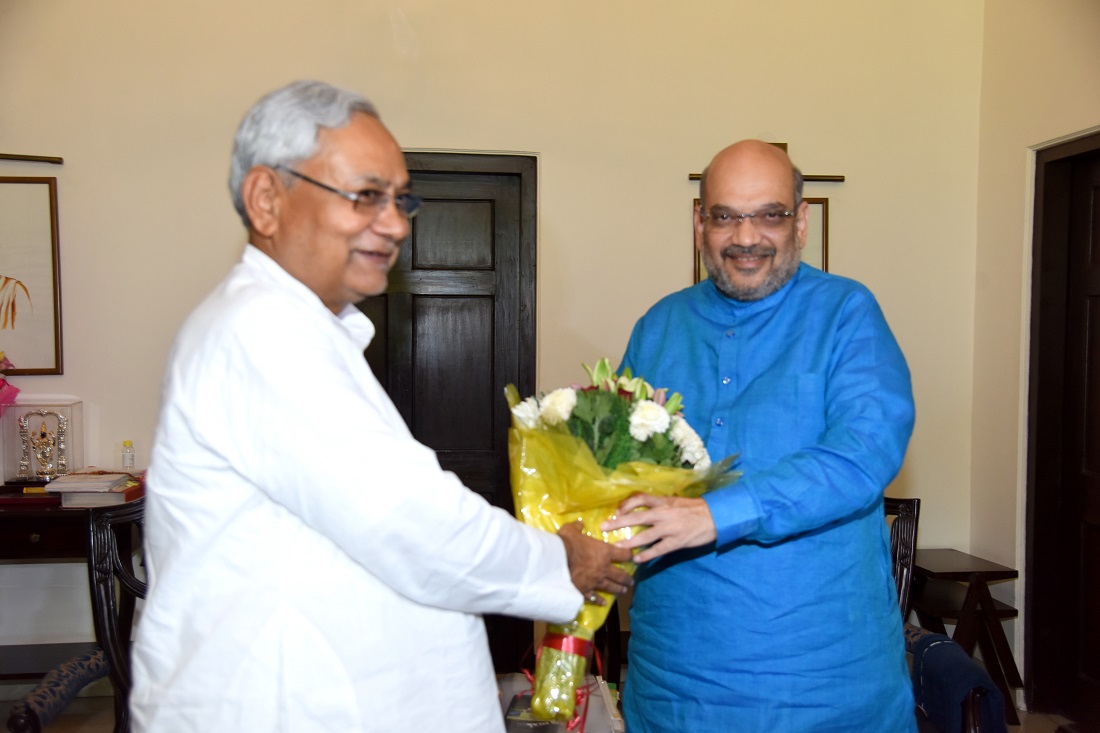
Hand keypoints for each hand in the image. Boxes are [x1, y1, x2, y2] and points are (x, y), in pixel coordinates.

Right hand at [557, 521, 634, 604]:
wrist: (554, 561)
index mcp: (604, 552)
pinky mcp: (585, 591)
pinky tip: (603, 603)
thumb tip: (580, 522)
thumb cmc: (565, 543)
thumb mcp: (571, 530)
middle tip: (631, 581)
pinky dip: (600, 600)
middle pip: (620, 575)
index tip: (632, 557)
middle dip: (627, 578)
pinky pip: (595, 597)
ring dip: (618, 589)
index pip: (623, 554)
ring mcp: (595, 581)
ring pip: (611, 587)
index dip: (629, 555)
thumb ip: (578, 527)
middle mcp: (603, 568)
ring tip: (623, 591)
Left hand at [599, 493, 715, 562]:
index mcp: (664, 502)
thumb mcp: (676, 502)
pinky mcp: (677, 541)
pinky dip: (647, 554)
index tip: (616, 511)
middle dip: (619, 522)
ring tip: (617, 548)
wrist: (716, 516)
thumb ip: (661, 506)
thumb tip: (644, 510)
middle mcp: (664, 513)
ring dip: (629, 542)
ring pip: (645, 535)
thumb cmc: (696, 509)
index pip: (640, 498)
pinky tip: (637, 559)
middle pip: (637, 517)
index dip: (626, 504)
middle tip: (603, 527)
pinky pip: (659, 549)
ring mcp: (670, 528)